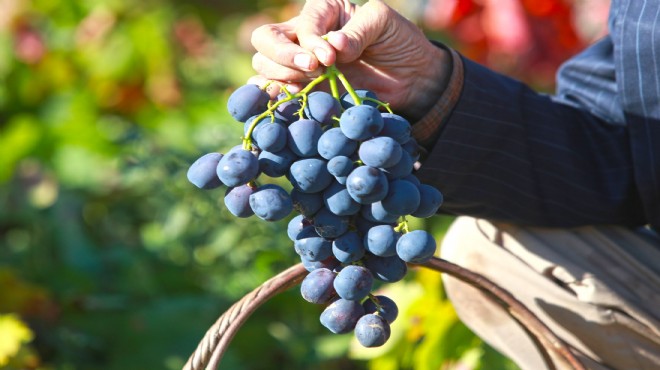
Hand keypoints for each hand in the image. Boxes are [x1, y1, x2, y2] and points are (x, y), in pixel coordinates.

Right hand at [249, 0, 450, 120]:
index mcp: (323, 11)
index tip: (330, 58)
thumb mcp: (384, 23)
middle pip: (265, 39)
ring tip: (309, 86)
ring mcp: (300, 65)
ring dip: (282, 77)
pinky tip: (288, 100)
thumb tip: (334, 45)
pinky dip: (273, 97)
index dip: (309, 40)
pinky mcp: (304, 90)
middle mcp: (304, 35)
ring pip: (264, 65)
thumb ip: (359, 30)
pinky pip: (274, 92)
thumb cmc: (398, 43)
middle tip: (313, 70)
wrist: (411, 79)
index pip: (299, 23)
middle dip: (283, 56)